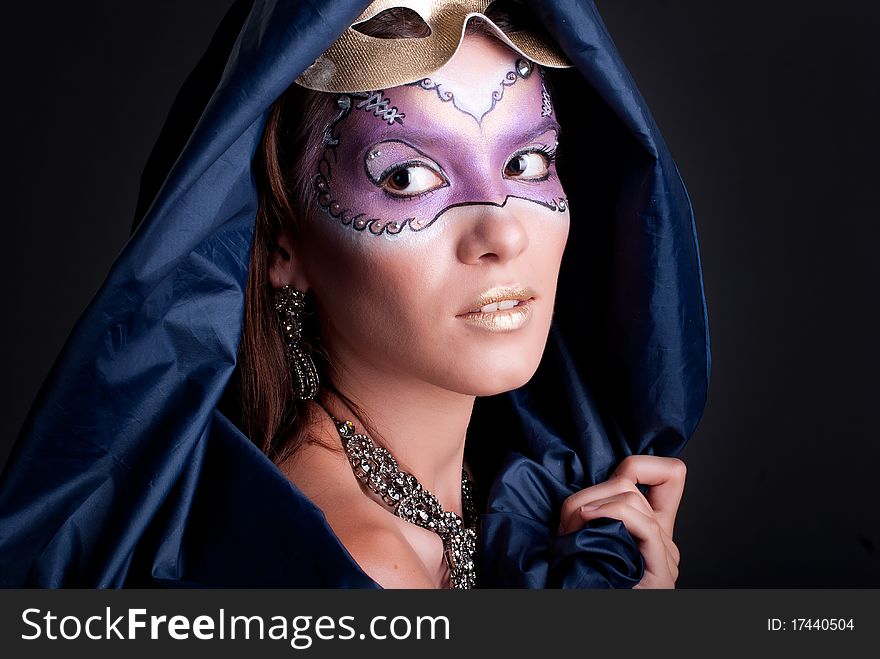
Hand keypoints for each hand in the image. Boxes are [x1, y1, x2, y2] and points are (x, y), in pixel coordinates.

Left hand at [557, 455, 685, 587]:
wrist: (592, 638)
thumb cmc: (580, 589)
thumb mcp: (581, 542)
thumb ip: (591, 515)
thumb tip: (579, 495)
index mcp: (649, 527)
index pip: (668, 473)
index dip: (637, 464)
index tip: (599, 486)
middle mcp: (662, 536)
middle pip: (632, 477)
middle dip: (589, 488)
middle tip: (567, 524)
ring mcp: (665, 553)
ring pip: (627, 492)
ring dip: (585, 505)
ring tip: (568, 537)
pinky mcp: (662, 568)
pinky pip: (640, 519)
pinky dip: (607, 513)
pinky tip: (583, 528)